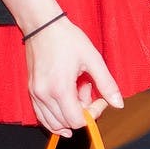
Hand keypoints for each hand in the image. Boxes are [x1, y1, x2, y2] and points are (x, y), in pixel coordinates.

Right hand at [24, 17, 122, 136]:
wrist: (42, 25)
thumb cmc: (66, 39)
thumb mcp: (93, 60)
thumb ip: (107, 84)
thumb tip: (118, 104)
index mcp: (60, 89)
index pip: (77, 121)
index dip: (93, 114)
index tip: (100, 100)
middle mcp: (44, 95)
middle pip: (66, 123)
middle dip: (82, 113)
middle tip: (89, 92)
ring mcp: (35, 94)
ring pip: (53, 123)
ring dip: (69, 114)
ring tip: (77, 93)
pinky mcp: (31, 91)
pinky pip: (42, 115)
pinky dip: (56, 115)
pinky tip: (68, 102)